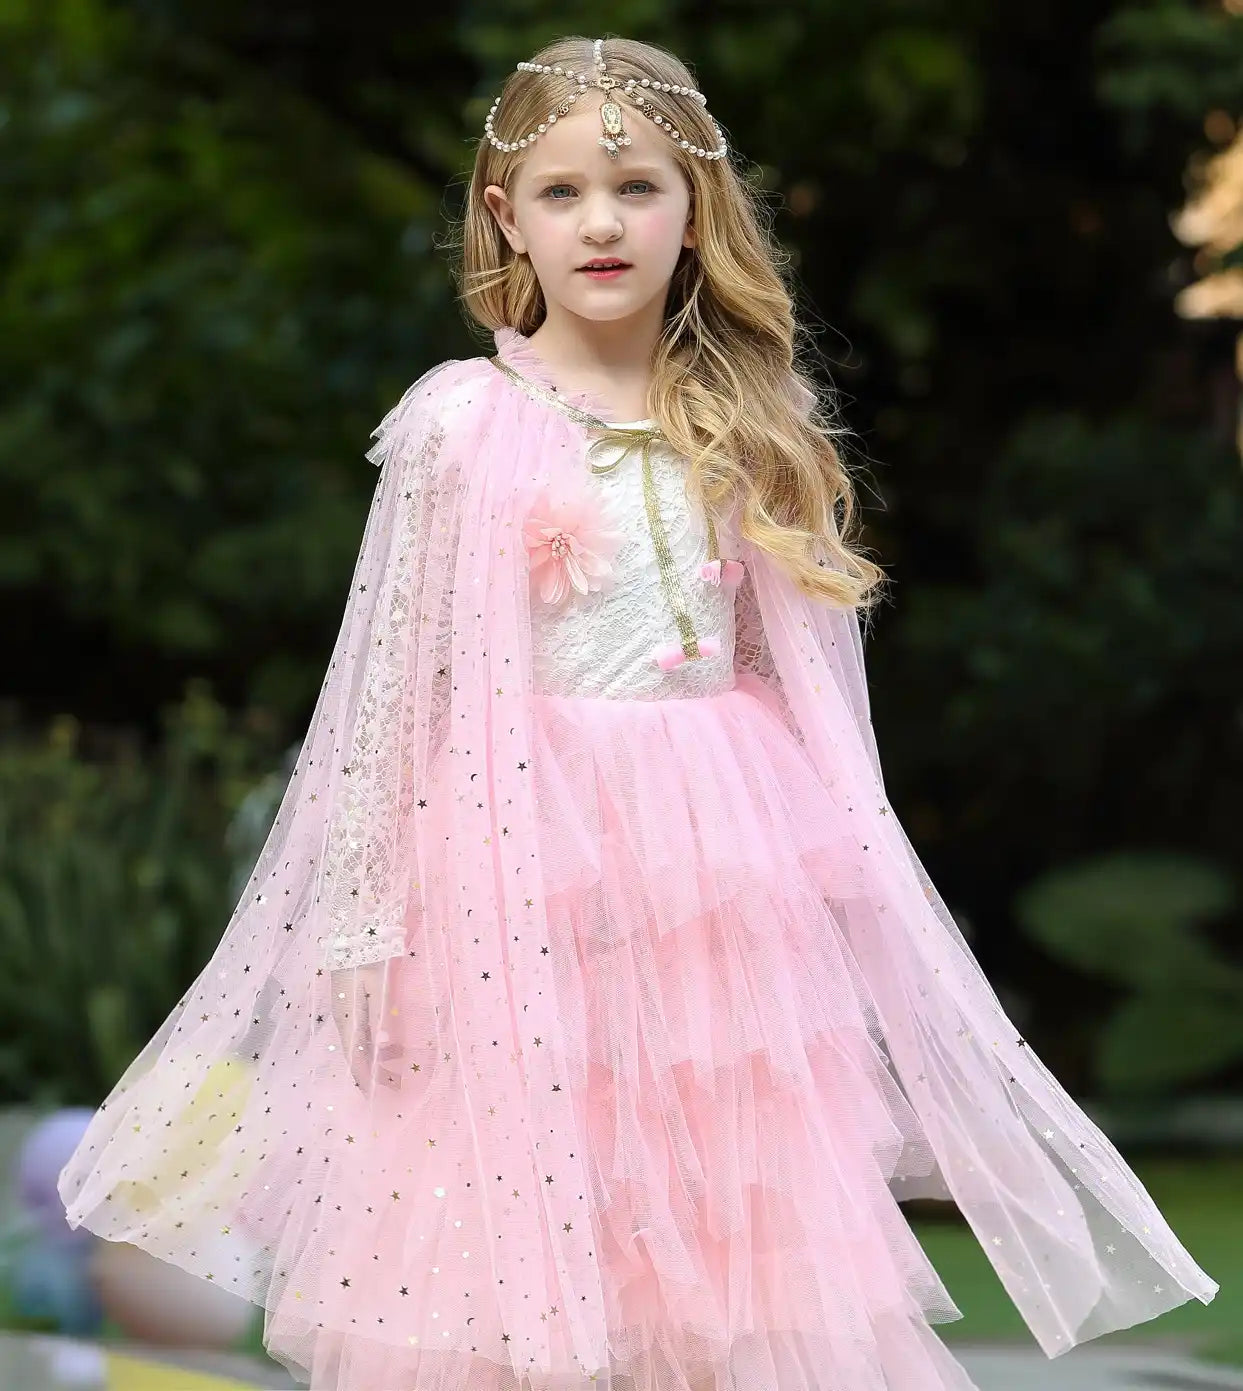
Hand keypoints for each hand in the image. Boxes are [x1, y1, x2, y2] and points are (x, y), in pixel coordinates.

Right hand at [329, 962, 402, 1093]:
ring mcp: (345, 1010)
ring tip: (398, 1064)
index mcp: (347, 1017)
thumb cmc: (367, 956)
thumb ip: (381, 1014)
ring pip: (360, 1043)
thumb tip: (385, 1046)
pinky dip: (374, 1042)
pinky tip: (388, 1043)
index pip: (356, 1057)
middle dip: (373, 1073)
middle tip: (394, 1085)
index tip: (377, 1095)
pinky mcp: (350, 1003)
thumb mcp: (378, 984)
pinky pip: (361, 1031)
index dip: (366, 1078)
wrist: (351, 932)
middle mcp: (343, 1018)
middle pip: (356, 1054)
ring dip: (376, 1057)